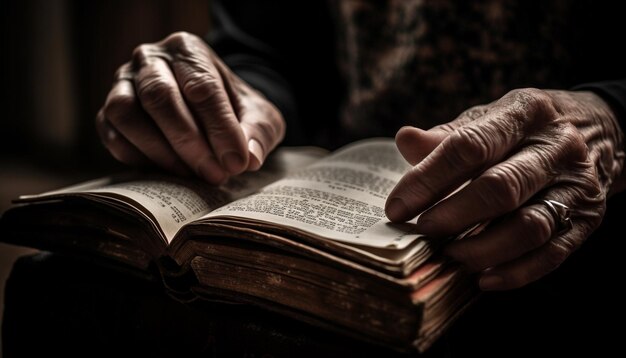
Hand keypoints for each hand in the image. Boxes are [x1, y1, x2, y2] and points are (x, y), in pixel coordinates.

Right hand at [96, 32, 284, 183]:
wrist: (210, 111)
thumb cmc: (235, 111)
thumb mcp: (260, 117)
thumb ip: (259, 132)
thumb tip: (250, 156)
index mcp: (188, 50)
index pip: (201, 86)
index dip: (220, 128)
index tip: (236, 162)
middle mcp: (150, 59)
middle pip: (159, 96)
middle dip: (189, 142)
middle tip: (214, 174)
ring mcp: (122, 84)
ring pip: (126, 113)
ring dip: (160, 150)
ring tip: (190, 174)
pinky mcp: (107, 113)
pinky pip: (112, 135)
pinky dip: (138, 158)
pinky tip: (168, 172)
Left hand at [385, 88, 624, 289]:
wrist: (597, 129)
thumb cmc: (523, 129)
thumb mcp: (488, 118)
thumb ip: (447, 136)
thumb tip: (405, 139)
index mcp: (524, 112)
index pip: (470, 147)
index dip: (428, 179)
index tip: (397, 207)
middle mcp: (557, 146)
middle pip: (501, 188)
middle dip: (454, 214)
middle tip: (423, 231)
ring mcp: (577, 184)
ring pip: (530, 226)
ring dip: (483, 248)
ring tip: (450, 255)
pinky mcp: (588, 217)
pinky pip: (553, 253)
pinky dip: (516, 272)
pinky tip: (483, 278)